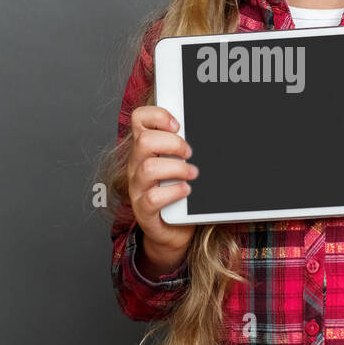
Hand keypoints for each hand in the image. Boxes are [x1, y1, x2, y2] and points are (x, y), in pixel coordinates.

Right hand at [126, 106, 198, 271]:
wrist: (173, 228)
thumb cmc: (178, 191)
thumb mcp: (179, 163)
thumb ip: (184, 147)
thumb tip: (206, 131)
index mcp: (145, 149)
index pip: (139, 119)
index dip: (158, 116)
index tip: (178, 125)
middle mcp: (136, 165)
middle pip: (144, 141)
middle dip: (174, 144)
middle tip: (189, 154)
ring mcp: (137, 188)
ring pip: (149, 168)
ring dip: (177, 168)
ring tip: (192, 173)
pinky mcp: (143, 209)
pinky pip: (153, 197)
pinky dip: (174, 191)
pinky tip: (186, 190)